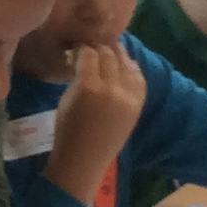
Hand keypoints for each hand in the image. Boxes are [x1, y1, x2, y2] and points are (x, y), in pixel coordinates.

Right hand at [50, 41, 146, 187]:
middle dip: (100, 48)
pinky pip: (139, 79)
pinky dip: (132, 69)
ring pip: (126, 64)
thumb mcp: (66, 98)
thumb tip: (84, 58)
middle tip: (93, 46)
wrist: (85, 159)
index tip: (78, 46)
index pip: (89, 54)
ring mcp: (128, 97)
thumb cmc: (67, 130)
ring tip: (110, 51)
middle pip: (109, 56)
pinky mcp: (138, 106)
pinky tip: (126, 65)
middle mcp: (112, 89)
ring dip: (118, 55)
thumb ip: (78, 76)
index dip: (83, 47)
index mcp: (88, 86)